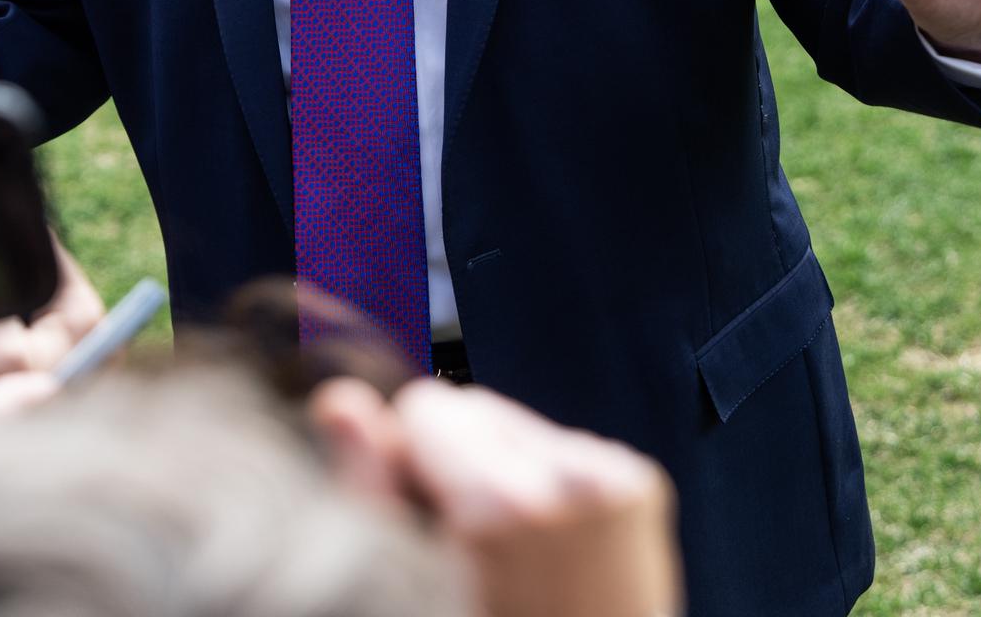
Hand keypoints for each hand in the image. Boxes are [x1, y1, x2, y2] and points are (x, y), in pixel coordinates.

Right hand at [310, 377, 680, 616]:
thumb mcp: (410, 581)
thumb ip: (371, 486)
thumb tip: (340, 400)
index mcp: (503, 506)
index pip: (428, 407)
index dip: (411, 463)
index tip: (429, 527)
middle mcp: (570, 482)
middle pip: (475, 407)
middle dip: (461, 463)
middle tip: (475, 550)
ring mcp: (615, 483)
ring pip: (519, 428)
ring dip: (506, 474)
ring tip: (516, 556)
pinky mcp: (640, 486)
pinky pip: (563, 448)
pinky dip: (551, 485)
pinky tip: (553, 547)